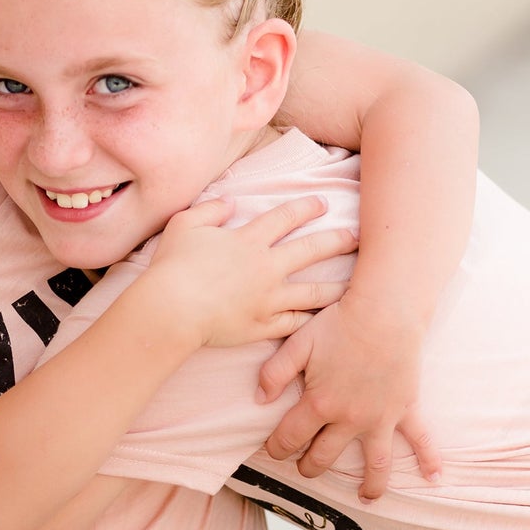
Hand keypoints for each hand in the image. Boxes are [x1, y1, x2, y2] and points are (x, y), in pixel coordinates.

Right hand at [148, 195, 357, 349]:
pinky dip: (309, 321)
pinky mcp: (262, 326)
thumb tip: (231, 202)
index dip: (307, 207)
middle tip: (357, 237)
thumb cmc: (173, 266)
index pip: (286, 217)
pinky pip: (293, 324)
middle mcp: (266, 268)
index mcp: (248, 240)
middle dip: (337, 240)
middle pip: (311, 250)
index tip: (323, 203)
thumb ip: (210, 209)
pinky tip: (321, 319)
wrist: (172, 310)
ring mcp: (267, 300)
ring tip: (354, 284)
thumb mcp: (184, 225)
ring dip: (335, 286)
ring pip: (312, 292)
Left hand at [257, 298, 440, 499]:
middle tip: (305, 468)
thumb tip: (259, 399)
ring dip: (369, 485)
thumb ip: (273, 373)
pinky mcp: (406, 408)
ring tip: (365, 497)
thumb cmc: (339, 322)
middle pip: (325, 457)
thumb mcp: (297, 343)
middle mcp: (350, 419)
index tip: (273, 450)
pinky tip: (435, 478)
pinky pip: (421, 439)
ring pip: (375, 463)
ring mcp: (381, 417)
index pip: (290, 438)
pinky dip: (430, 459)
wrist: (385, 310)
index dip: (276, 448)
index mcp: (320, 404)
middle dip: (310, 467)